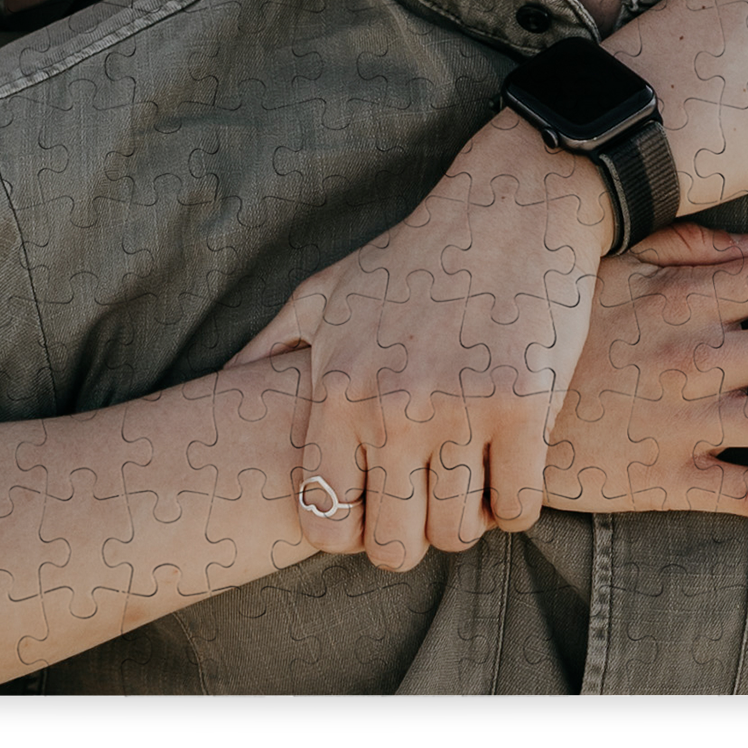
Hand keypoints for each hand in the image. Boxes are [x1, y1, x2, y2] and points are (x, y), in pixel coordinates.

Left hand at [228, 109, 613, 571]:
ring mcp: (460, 407)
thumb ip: (272, 347)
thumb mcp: (327, 291)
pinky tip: (513, 467)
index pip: (325, 520)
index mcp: (337, 386)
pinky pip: (519, 506)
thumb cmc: (417, 253)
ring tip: (472, 481)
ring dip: (468, 519)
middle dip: (412, 536)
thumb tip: (222, 388)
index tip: (377, 506)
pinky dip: (516, 502)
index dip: (353, 529)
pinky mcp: (525, 405)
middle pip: (394, 545)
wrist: (512, 201)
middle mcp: (391, 405)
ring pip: (458, 534)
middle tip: (430, 503)